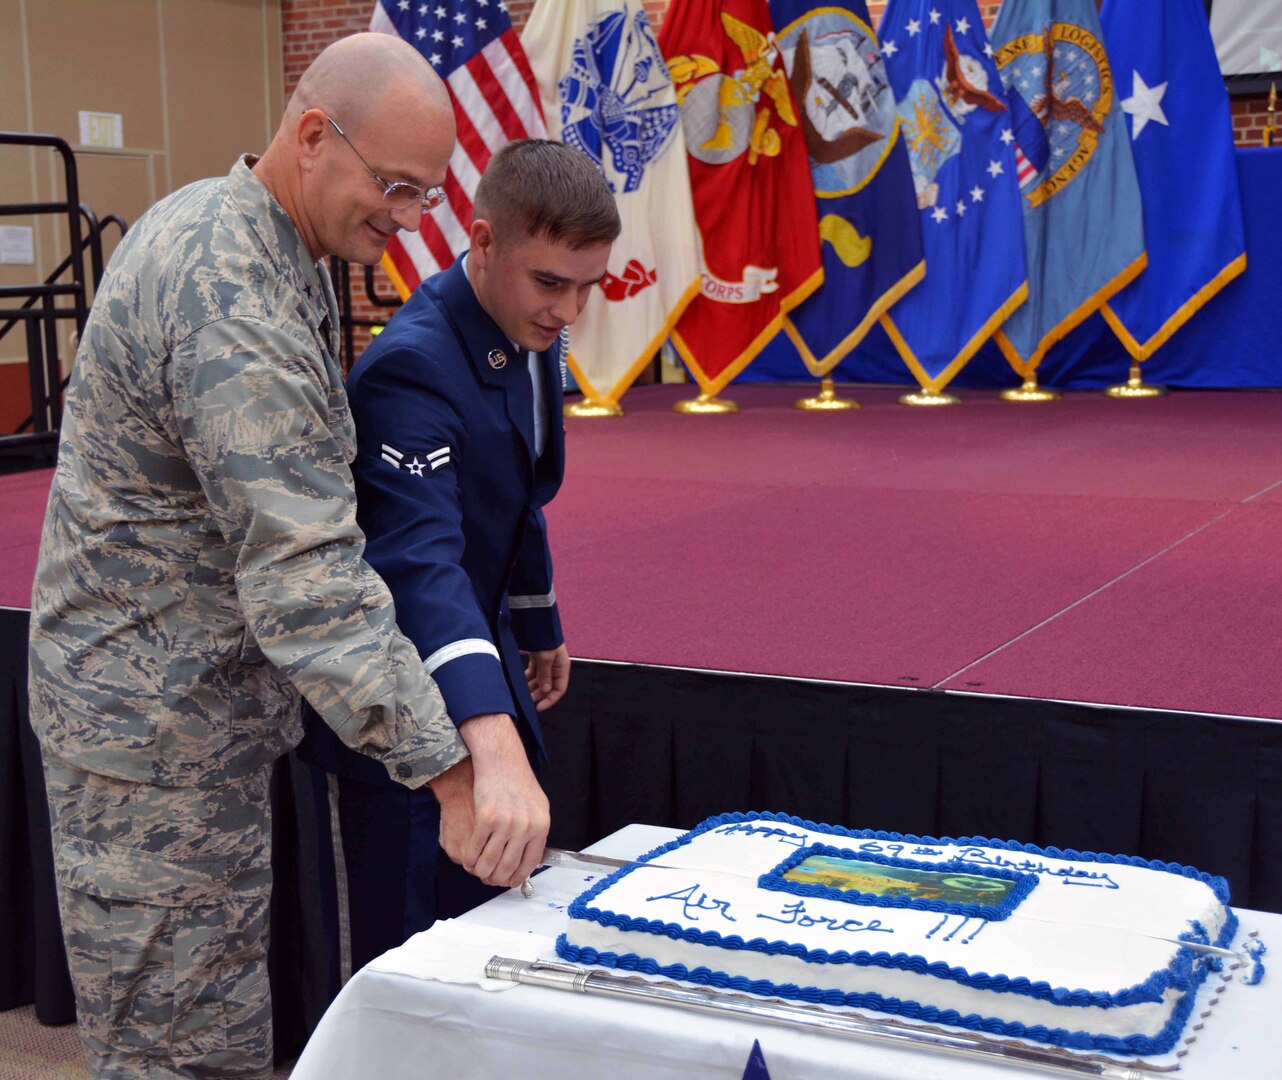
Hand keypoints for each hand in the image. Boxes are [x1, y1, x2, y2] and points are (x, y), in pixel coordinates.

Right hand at [434, 713, 548, 887]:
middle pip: (509, 866)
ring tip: (478, 872)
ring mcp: (505, 823)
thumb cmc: (518, 781)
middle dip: (497, 878)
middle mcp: (525, 827)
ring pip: (490, 861)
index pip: (530, 862)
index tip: (511, 882)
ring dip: (481, 872)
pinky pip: (475, 848)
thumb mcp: (538, 806)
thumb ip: (535, 831)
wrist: (502, 761)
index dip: (518, 876)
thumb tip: (532, 858)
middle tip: (490, 879)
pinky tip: (469, 859)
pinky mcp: (486, 818)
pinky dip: (470, 858)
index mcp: (540, 826)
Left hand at [525, 644, 570, 711]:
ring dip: (532, 687)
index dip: (550, 700)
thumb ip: (545, 675)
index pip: (559, 689)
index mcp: (562, 667)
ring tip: (522, 692)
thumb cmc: (545, 638)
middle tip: (527, 700)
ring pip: (540, 680)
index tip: (538, 707)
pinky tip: (520, 682)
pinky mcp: (537, 658)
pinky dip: (528, 678)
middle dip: (539, 694)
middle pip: (549, 686)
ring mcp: (546, 662)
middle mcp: (555, 666)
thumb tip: (546, 690)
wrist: (536, 621)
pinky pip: (533, 672)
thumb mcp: (545, 658)